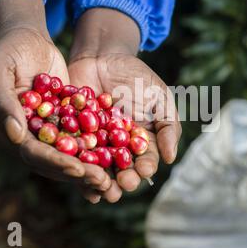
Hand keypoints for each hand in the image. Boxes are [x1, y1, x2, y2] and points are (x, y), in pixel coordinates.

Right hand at [0, 0, 110, 200]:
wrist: (27, 38)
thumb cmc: (8, 50)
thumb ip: (2, 101)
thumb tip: (16, 135)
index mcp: (2, 128)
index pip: (29, 152)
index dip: (53, 162)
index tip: (77, 168)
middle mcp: (22, 136)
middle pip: (50, 161)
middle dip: (76, 172)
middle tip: (101, 181)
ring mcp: (43, 131)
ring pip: (66, 155)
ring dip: (88, 168)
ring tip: (110, 178)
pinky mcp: (61, 123)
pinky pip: (78, 139)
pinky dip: (94, 150)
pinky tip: (114, 159)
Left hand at [68, 54, 180, 201]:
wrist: (102, 57)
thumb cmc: (136, 77)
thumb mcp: (160, 98)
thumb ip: (168, 126)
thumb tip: (171, 159)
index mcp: (143, 141)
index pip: (146, 160)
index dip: (146, 167)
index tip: (144, 169)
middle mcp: (120, 148)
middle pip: (123, 170)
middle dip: (125, 180)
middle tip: (123, 183)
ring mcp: (97, 145)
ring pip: (100, 169)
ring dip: (101, 182)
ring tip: (101, 190)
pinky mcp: (75, 138)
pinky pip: (75, 156)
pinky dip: (75, 167)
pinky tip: (77, 175)